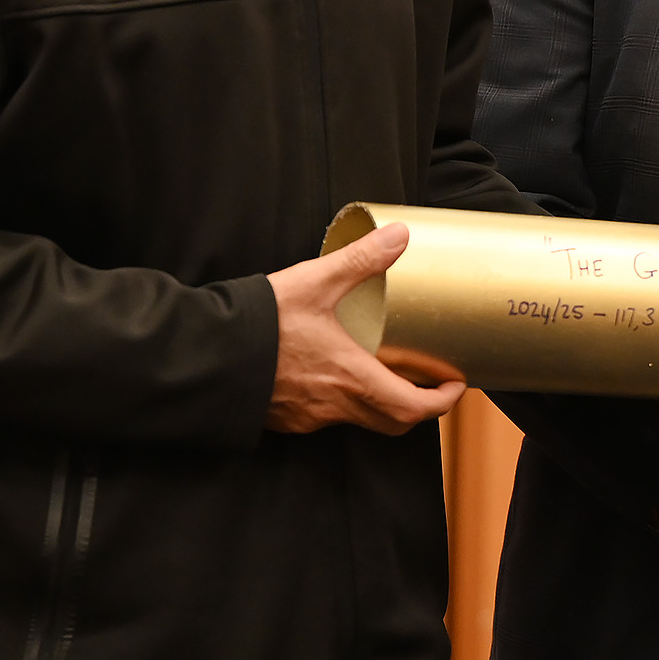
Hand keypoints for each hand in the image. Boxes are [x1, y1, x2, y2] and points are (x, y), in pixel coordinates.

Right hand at [263, 223, 464, 434]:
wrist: (203, 356)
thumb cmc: (259, 324)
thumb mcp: (314, 282)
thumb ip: (359, 260)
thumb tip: (399, 236)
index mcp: (350, 377)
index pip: (411, 408)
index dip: (442, 403)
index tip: (455, 386)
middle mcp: (333, 406)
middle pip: (392, 423)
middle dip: (418, 408)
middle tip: (430, 385)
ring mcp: (306, 417)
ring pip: (359, 420)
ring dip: (381, 403)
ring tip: (388, 374)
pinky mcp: (283, 419)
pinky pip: (325, 417)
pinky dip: (345, 402)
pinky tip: (336, 375)